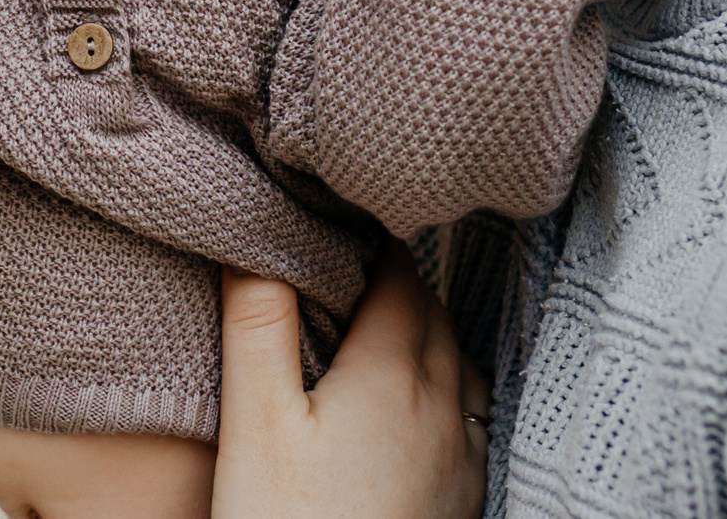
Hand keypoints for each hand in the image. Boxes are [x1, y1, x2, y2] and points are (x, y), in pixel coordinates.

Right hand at [212, 247, 486, 518]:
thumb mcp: (255, 421)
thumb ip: (257, 326)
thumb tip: (253, 247)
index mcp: (391, 372)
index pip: (400, 277)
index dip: (373, 246)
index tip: (342, 233)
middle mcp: (441, 404)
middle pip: (434, 314)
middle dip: (399, 286)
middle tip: (352, 277)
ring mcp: (461, 452)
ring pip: (459, 362)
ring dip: (428, 335)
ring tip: (383, 334)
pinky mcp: (466, 494)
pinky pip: (473, 416)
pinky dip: (450, 388)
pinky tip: (419, 404)